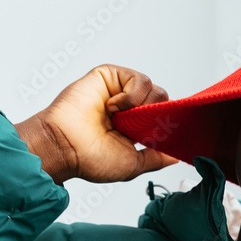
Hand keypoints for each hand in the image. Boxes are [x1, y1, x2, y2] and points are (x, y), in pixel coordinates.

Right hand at [15, 64, 179, 184]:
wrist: (65, 146)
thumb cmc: (89, 158)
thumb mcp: (133, 164)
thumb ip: (156, 159)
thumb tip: (176, 156)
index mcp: (134, 128)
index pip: (163, 117)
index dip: (168, 122)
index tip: (164, 134)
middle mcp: (129, 109)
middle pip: (162, 101)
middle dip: (156, 115)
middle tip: (138, 128)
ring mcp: (120, 92)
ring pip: (154, 89)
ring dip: (143, 105)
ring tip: (122, 118)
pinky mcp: (111, 76)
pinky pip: (139, 79)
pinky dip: (133, 94)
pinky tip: (115, 106)